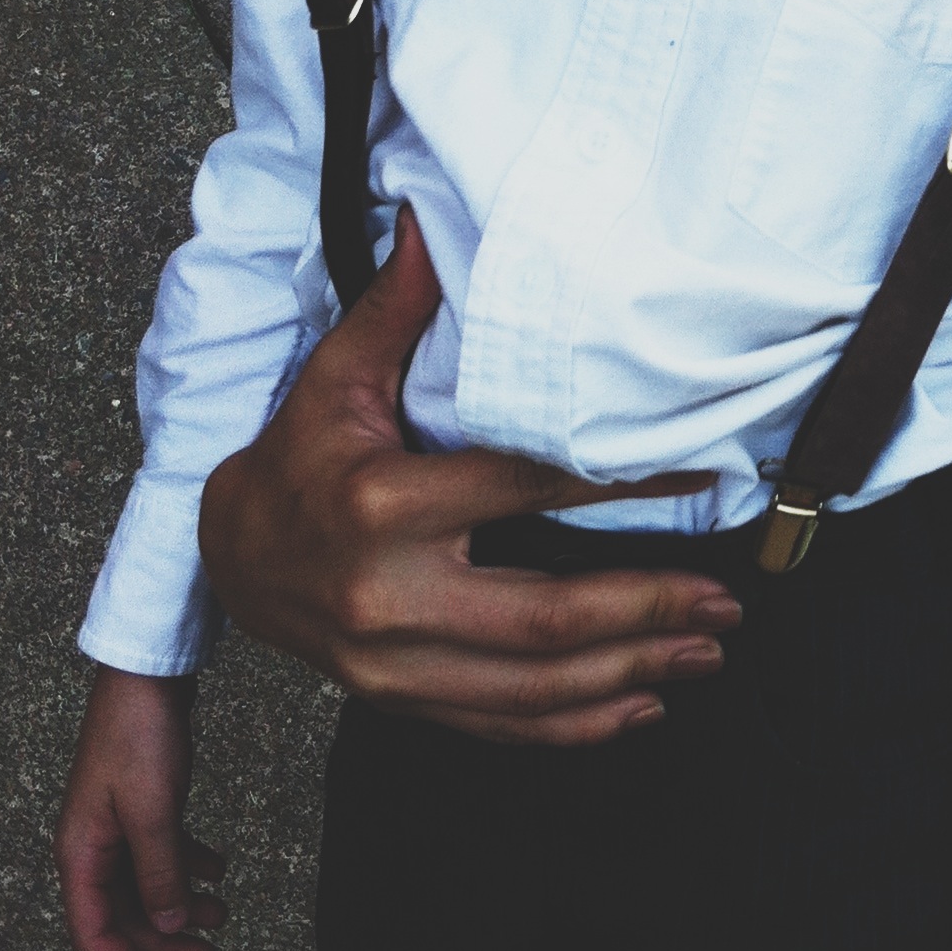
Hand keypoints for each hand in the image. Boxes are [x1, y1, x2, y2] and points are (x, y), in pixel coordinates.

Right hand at [55, 667, 226, 950]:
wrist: (149, 672)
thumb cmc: (140, 735)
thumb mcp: (153, 811)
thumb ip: (160, 872)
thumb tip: (168, 927)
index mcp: (81, 855)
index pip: (94, 934)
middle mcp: (93, 846)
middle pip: (126, 915)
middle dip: (167, 943)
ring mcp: (117, 825)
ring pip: (148, 884)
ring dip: (182, 905)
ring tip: (223, 916)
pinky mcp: (143, 804)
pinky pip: (162, 851)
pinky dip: (189, 865)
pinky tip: (219, 870)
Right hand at [197, 206, 740, 744]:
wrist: (225, 561)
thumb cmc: (295, 460)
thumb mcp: (333, 379)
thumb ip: (394, 309)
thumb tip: (428, 222)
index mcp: (383, 507)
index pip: (524, 489)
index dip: (617, 482)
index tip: (697, 473)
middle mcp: (391, 598)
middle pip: (543, 620)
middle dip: (646, 612)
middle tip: (726, 601)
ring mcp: (395, 666)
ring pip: (532, 688)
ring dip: (632, 674)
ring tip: (707, 652)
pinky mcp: (402, 703)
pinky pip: (502, 727)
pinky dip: (577, 727)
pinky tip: (641, 708)